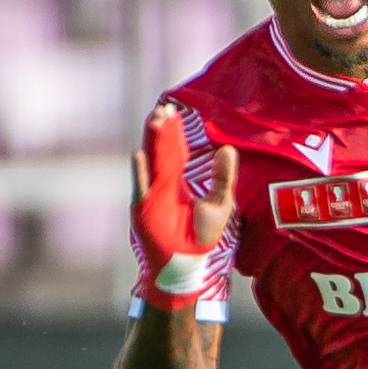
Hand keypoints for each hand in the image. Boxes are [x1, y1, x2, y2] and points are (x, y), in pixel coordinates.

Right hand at [130, 104, 236, 307]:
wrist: (189, 261)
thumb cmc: (202, 235)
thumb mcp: (220, 202)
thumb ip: (224, 177)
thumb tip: (228, 149)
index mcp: (178, 180)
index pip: (175, 149)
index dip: (173, 131)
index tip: (172, 110)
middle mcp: (162, 183)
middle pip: (160, 150)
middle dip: (161, 130)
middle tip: (163, 108)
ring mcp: (151, 194)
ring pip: (151, 162)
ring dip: (151, 142)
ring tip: (155, 120)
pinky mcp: (144, 209)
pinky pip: (141, 188)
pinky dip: (140, 172)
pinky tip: (139, 154)